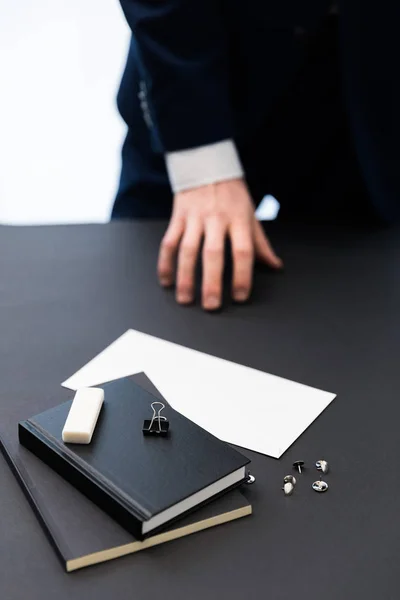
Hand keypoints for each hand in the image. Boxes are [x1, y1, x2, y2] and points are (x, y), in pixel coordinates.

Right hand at [157, 179, 282, 309]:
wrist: (207, 165)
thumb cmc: (232, 195)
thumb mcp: (251, 215)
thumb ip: (261, 244)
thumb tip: (276, 266)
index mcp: (239, 219)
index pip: (243, 251)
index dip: (243, 275)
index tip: (240, 296)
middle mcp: (216, 219)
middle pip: (213, 254)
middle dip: (211, 282)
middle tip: (211, 306)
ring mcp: (194, 218)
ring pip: (187, 250)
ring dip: (185, 277)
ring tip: (185, 299)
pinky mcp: (177, 217)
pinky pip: (169, 242)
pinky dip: (165, 263)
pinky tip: (166, 281)